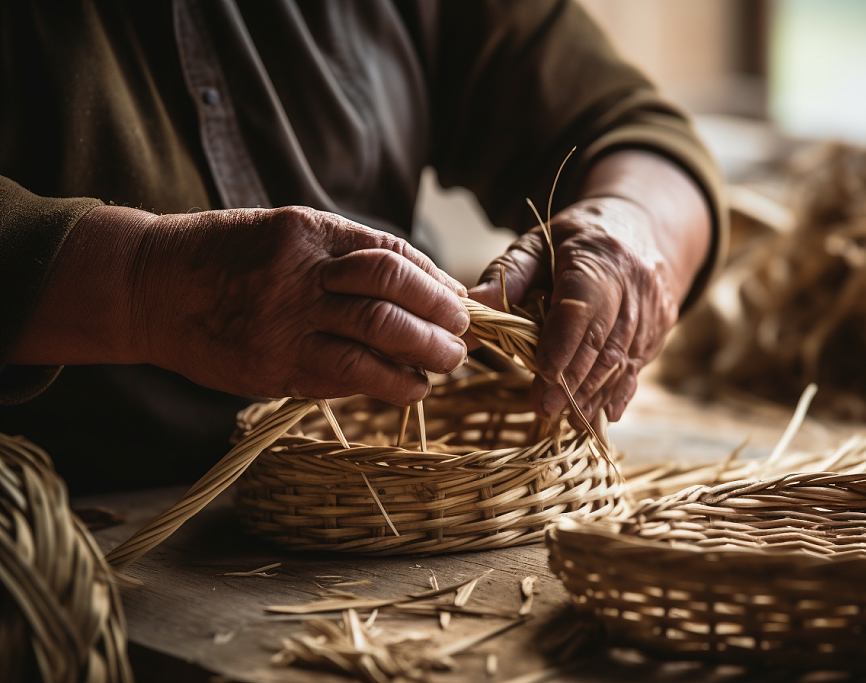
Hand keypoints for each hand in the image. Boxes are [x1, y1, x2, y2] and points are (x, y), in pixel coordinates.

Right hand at [14, 205, 468, 402]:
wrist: (151, 285)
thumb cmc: (226, 258)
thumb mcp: (286, 234)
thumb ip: (345, 256)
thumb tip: (420, 285)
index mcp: (310, 231)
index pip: (394, 255)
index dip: (437, 282)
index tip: (460, 301)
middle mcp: (302, 272)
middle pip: (394, 293)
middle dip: (442, 318)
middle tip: (462, 337)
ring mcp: (286, 319)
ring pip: (377, 338)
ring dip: (424, 356)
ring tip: (445, 366)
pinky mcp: (272, 364)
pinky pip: (343, 375)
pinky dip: (385, 384)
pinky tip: (407, 388)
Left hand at [469, 150, 710, 422]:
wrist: (641, 226)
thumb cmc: (576, 240)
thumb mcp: (538, 244)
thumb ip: (506, 275)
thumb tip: (472, 306)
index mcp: (599, 258)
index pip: (582, 308)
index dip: (564, 346)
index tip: (543, 377)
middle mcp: (634, 284)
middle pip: (604, 341)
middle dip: (574, 380)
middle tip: (545, 408)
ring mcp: (652, 308)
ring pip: (624, 359)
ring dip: (595, 392)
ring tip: (567, 416)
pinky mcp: (661, 326)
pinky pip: (639, 364)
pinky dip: (620, 391)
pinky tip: (604, 412)